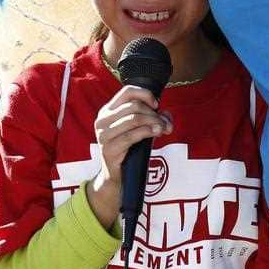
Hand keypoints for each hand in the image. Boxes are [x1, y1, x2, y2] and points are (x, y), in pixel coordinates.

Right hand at [87, 86, 172, 226]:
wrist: (117, 177)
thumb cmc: (129, 150)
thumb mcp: (139, 129)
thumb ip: (153, 118)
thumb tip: (166, 114)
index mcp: (107, 111)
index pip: (127, 91)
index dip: (145, 95)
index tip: (157, 105)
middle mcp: (102, 120)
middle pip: (134, 106)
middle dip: (154, 113)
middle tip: (165, 123)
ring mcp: (103, 135)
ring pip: (134, 118)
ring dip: (154, 122)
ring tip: (164, 129)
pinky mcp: (109, 149)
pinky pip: (132, 135)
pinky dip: (148, 131)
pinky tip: (156, 133)